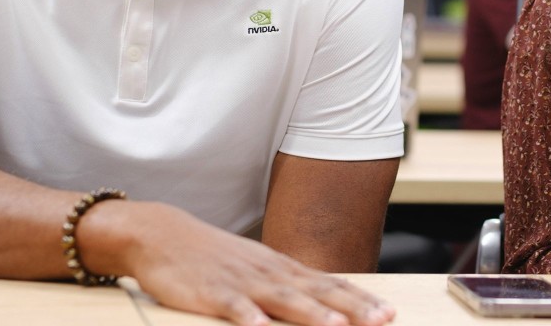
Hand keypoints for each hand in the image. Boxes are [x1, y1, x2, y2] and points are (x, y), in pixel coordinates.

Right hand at [88, 201, 395, 325]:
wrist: (161, 233)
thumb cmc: (213, 258)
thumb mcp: (257, 268)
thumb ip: (289, 287)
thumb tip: (327, 304)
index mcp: (281, 268)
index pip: (330, 284)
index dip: (361, 299)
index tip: (389, 313)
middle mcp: (268, 272)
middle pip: (317, 291)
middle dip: (352, 308)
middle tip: (382, 320)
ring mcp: (240, 281)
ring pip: (282, 297)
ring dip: (311, 312)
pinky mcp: (209, 292)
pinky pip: (232, 306)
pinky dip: (249, 317)